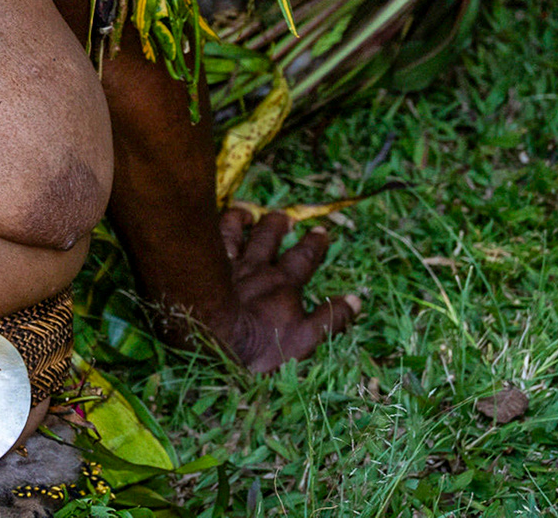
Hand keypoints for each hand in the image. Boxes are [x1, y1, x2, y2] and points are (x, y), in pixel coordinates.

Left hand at [209, 209, 360, 373]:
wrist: (213, 338)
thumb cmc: (260, 344)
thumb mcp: (306, 339)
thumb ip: (331, 318)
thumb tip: (356, 300)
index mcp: (283, 284)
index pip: (303, 258)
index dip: (314, 244)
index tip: (321, 231)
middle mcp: (256, 267)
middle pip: (268, 237)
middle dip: (279, 224)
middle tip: (284, 217)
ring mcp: (227, 265)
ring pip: (235, 232)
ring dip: (242, 219)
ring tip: (245, 211)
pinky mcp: (201, 268)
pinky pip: (208, 239)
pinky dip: (213, 227)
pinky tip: (209, 222)